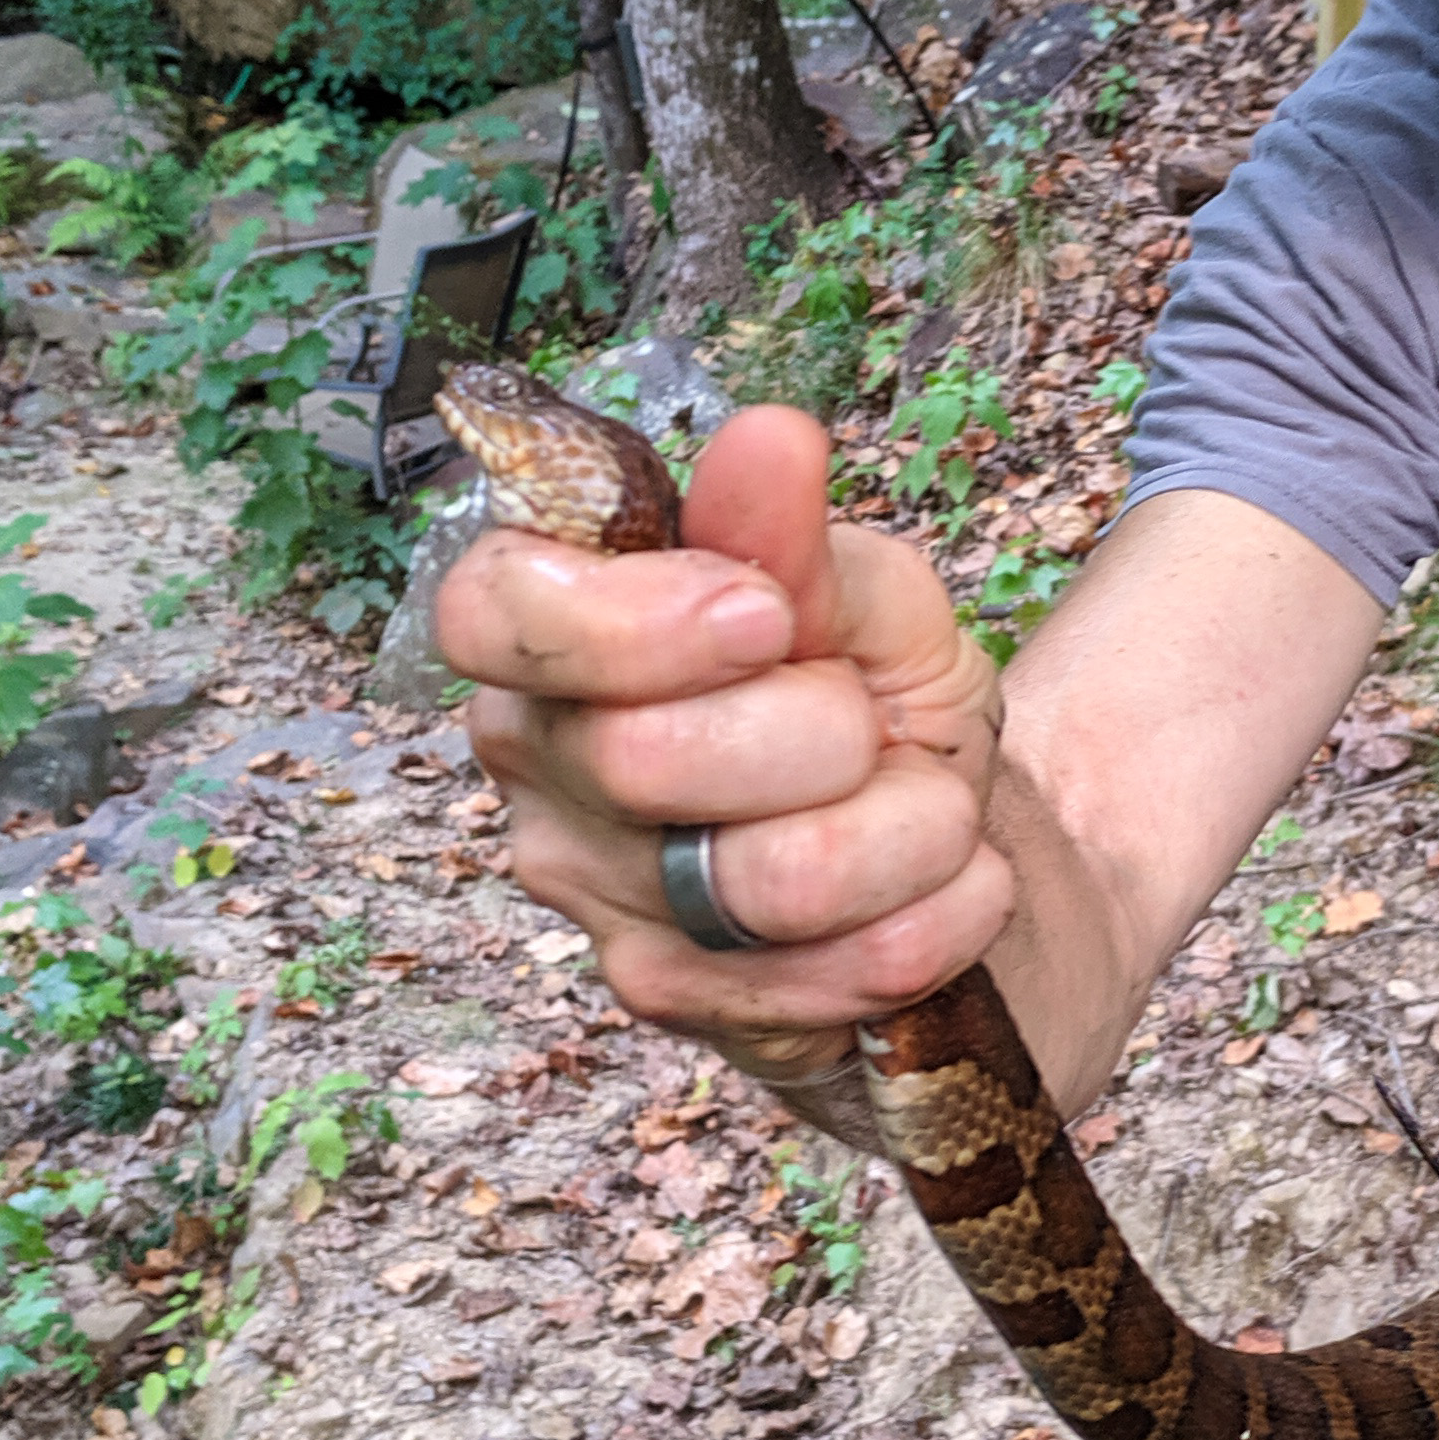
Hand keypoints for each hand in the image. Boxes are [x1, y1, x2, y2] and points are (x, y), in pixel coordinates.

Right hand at [435, 404, 1007, 1093]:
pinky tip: (944, 893)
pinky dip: (934, 920)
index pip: (492, 611)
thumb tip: (766, 439)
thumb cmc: (876, 699)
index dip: (630, 623)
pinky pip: (831, 974)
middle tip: (874, 724)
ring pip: (770, 879)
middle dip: (826, 731)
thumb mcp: (866, 600)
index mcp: (554, 635)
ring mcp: (594, 897)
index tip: (766, 618)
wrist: (947, 851)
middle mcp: (540, 768)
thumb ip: (797, 538)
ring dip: (911, 832)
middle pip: (644, 758)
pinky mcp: (674, 1000)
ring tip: (932, 810)